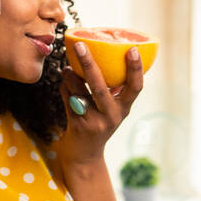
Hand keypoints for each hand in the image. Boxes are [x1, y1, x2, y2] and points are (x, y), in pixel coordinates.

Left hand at [56, 43, 144, 170]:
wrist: (84, 155)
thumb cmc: (98, 124)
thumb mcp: (110, 109)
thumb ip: (110, 89)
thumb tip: (98, 55)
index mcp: (124, 108)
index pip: (135, 87)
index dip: (135, 68)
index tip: (132, 49)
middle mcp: (112, 116)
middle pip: (100, 86)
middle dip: (89, 64)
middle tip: (80, 45)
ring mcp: (94, 122)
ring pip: (78, 91)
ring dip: (70, 76)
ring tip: (67, 68)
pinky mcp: (78, 126)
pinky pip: (68, 99)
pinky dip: (64, 88)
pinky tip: (64, 83)